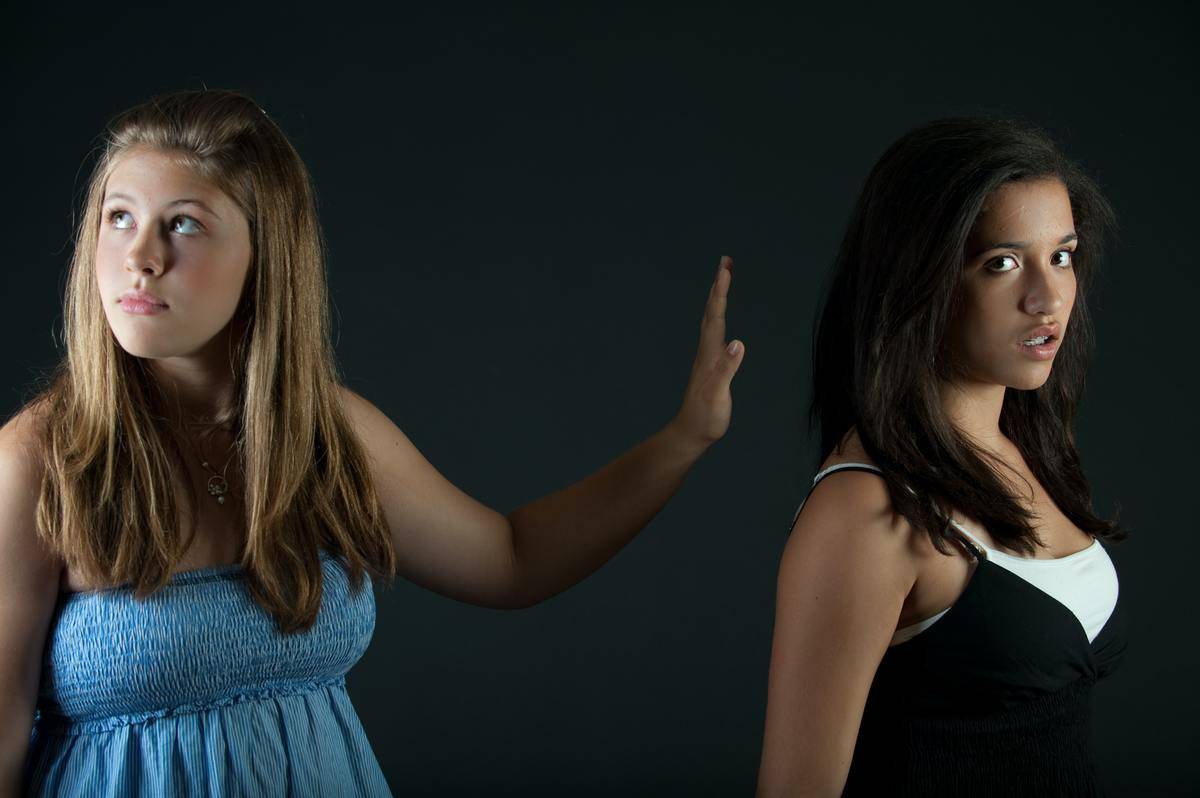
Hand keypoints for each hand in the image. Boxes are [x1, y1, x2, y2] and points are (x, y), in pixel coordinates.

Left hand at [671, 255, 744, 447]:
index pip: (716, 316)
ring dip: (717, 297)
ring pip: (712, 319)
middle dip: (719, 285)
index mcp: (710, 354)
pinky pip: (714, 331)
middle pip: (712, 311)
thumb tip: (737, 343)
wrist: (691, 433)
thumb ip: (727, 370)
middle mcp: (706, 351)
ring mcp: (707, 357)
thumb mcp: (717, 395)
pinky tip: (719, 316)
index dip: (721, 291)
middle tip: (726, 261)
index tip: (725, 268)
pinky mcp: (709, 364)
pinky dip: (718, 316)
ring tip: (723, 279)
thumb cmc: (705, 418)